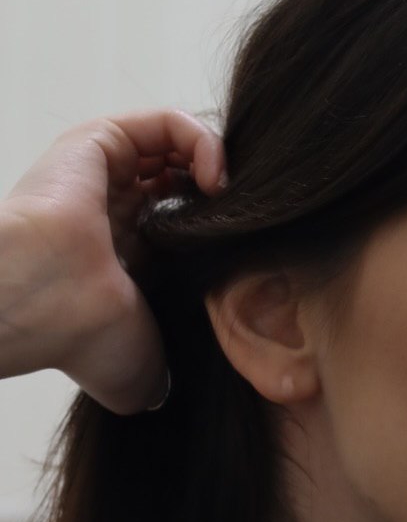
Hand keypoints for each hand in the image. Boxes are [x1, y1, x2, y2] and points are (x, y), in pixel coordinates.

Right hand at [1, 109, 225, 413]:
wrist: (42, 304)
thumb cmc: (81, 338)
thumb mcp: (140, 372)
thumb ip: (157, 379)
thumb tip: (162, 399)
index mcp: (121, 259)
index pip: (185, 229)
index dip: (223, 233)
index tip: (249, 250)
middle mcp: (111, 212)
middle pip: (185, 182)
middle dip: (225, 197)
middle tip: (249, 218)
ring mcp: (102, 174)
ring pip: (177, 147)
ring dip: (218, 164)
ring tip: (231, 198)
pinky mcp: (98, 141)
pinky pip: (166, 122)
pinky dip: (203, 140)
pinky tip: (217, 178)